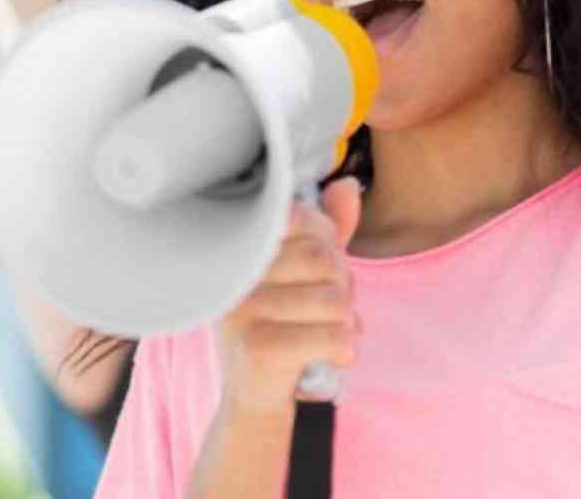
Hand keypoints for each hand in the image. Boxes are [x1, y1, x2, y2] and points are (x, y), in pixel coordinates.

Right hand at [215, 176, 362, 415]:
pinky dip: (345, 348)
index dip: (329, 246)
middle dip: (344, 286)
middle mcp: (234, 271)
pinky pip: (331, 335)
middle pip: (324, 258)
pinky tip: (334, 355)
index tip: (322, 272)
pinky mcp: (256, 347)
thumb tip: (346, 186)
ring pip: (333, 299)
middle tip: (334, 309)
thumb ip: (325, 230)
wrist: (254, 393)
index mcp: (242, 245)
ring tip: (331, 333)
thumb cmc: (280, 323)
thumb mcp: (302, 273)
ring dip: (346, 322)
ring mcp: (240, 308)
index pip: (304, 220)